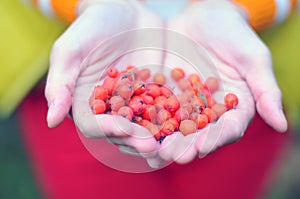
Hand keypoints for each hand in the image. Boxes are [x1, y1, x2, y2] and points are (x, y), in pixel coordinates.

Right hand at [45, 0, 164, 167]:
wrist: (124, 12)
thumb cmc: (92, 27)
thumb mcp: (71, 50)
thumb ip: (60, 84)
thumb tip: (52, 121)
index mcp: (87, 103)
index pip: (93, 125)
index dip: (106, 129)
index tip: (122, 129)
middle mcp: (111, 109)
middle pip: (121, 133)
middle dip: (135, 140)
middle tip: (151, 146)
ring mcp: (135, 103)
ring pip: (144, 128)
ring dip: (157, 138)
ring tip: (170, 144)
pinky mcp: (156, 95)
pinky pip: (165, 110)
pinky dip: (174, 120)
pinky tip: (186, 126)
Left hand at [159, 0, 287, 163]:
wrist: (204, 17)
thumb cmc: (233, 34)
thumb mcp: (252, 58)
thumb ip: (265, 90)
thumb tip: (283, 125)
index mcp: (234, 107)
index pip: (228, 129)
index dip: (216, 139)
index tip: (202, 148)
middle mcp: (209, 111)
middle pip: (198, 134)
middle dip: (185, 146)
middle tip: (171, 156)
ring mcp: (185, 104)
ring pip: (174, 127)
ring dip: (163, 141)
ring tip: (150, 152)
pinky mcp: (165, 94)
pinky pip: (155, 108)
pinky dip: (146, 120)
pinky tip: (136, 129)